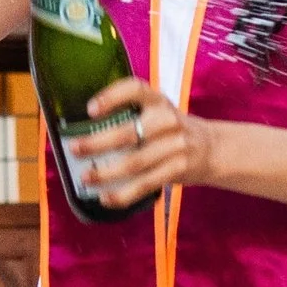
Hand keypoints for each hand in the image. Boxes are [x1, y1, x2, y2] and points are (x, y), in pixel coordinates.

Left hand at [65, 77, 207, 208]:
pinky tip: (106, 197)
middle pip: (127, 133)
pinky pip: (145, 184)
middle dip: (96, 143)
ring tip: (86, 178)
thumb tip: (86, 134)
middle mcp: (168, 120)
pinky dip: (123, 194)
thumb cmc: (172, 131)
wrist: (212, 149)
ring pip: (133, 162)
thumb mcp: (159, 113)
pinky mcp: (178, 169)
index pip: (135, 89)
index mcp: (158, 101)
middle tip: (74, 148)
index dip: (112, 96)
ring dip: (105, 173)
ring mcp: (175, 145)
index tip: (90, 109)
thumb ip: (132, 117)